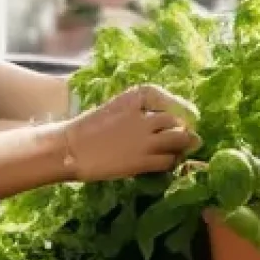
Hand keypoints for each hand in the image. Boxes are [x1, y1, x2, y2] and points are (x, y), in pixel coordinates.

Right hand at [63, 85, 200, 181]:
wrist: (72, 147)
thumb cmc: (91, 126)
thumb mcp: (118, 107)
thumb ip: (143, 111)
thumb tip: (172, 122)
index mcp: (137, 96)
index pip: (172, 100)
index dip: (183, 109)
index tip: (188, 116)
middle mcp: (144, 115)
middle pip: (179, 121)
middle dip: (184, 129)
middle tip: (183, 137)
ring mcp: (145, 139)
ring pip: (180, 140)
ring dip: (182, 146)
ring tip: (177, 150)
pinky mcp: (142, 160)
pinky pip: (169, 161)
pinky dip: (172, 162)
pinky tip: (166, 163)